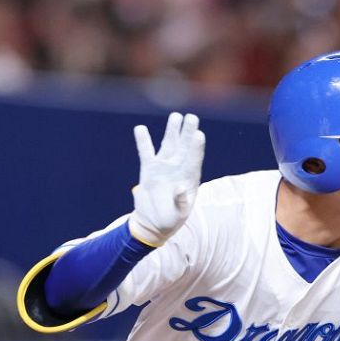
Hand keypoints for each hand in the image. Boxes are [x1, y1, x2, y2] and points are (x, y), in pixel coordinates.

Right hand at [128, 112, 204, 247]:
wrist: (153, 224)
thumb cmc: (170, 221)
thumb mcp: (178, 215)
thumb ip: (181, 201)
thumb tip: (181, 188)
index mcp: (189, 179)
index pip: (194, 160)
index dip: (197, 147)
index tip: (199, 134)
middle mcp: (178, 169)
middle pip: (184, 147)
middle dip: (187, 132)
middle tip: (191, 117)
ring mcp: (164, 168)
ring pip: (169, 145)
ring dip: (172, 131)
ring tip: (175, 116)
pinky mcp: (149, 169)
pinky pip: (146, 152)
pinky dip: (144, 141)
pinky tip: (141, 128)